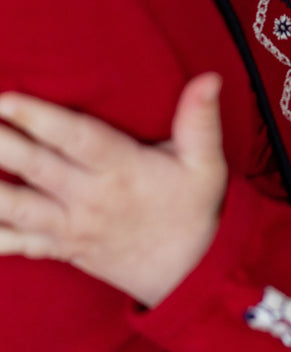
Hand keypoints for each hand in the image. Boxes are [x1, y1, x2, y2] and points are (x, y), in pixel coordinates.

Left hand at [0, 74, 227, 305]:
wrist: (190, 274)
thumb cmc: (195, 210)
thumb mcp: (207, 164)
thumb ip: (200, 119)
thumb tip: (209, 77)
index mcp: (123, 171)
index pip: (77, 140)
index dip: (40, 119)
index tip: (6, 100)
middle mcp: (90, 200)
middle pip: (35, 168)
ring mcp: (70, 228)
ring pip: (16, 207)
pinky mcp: (60, 248)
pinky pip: (15, 245)